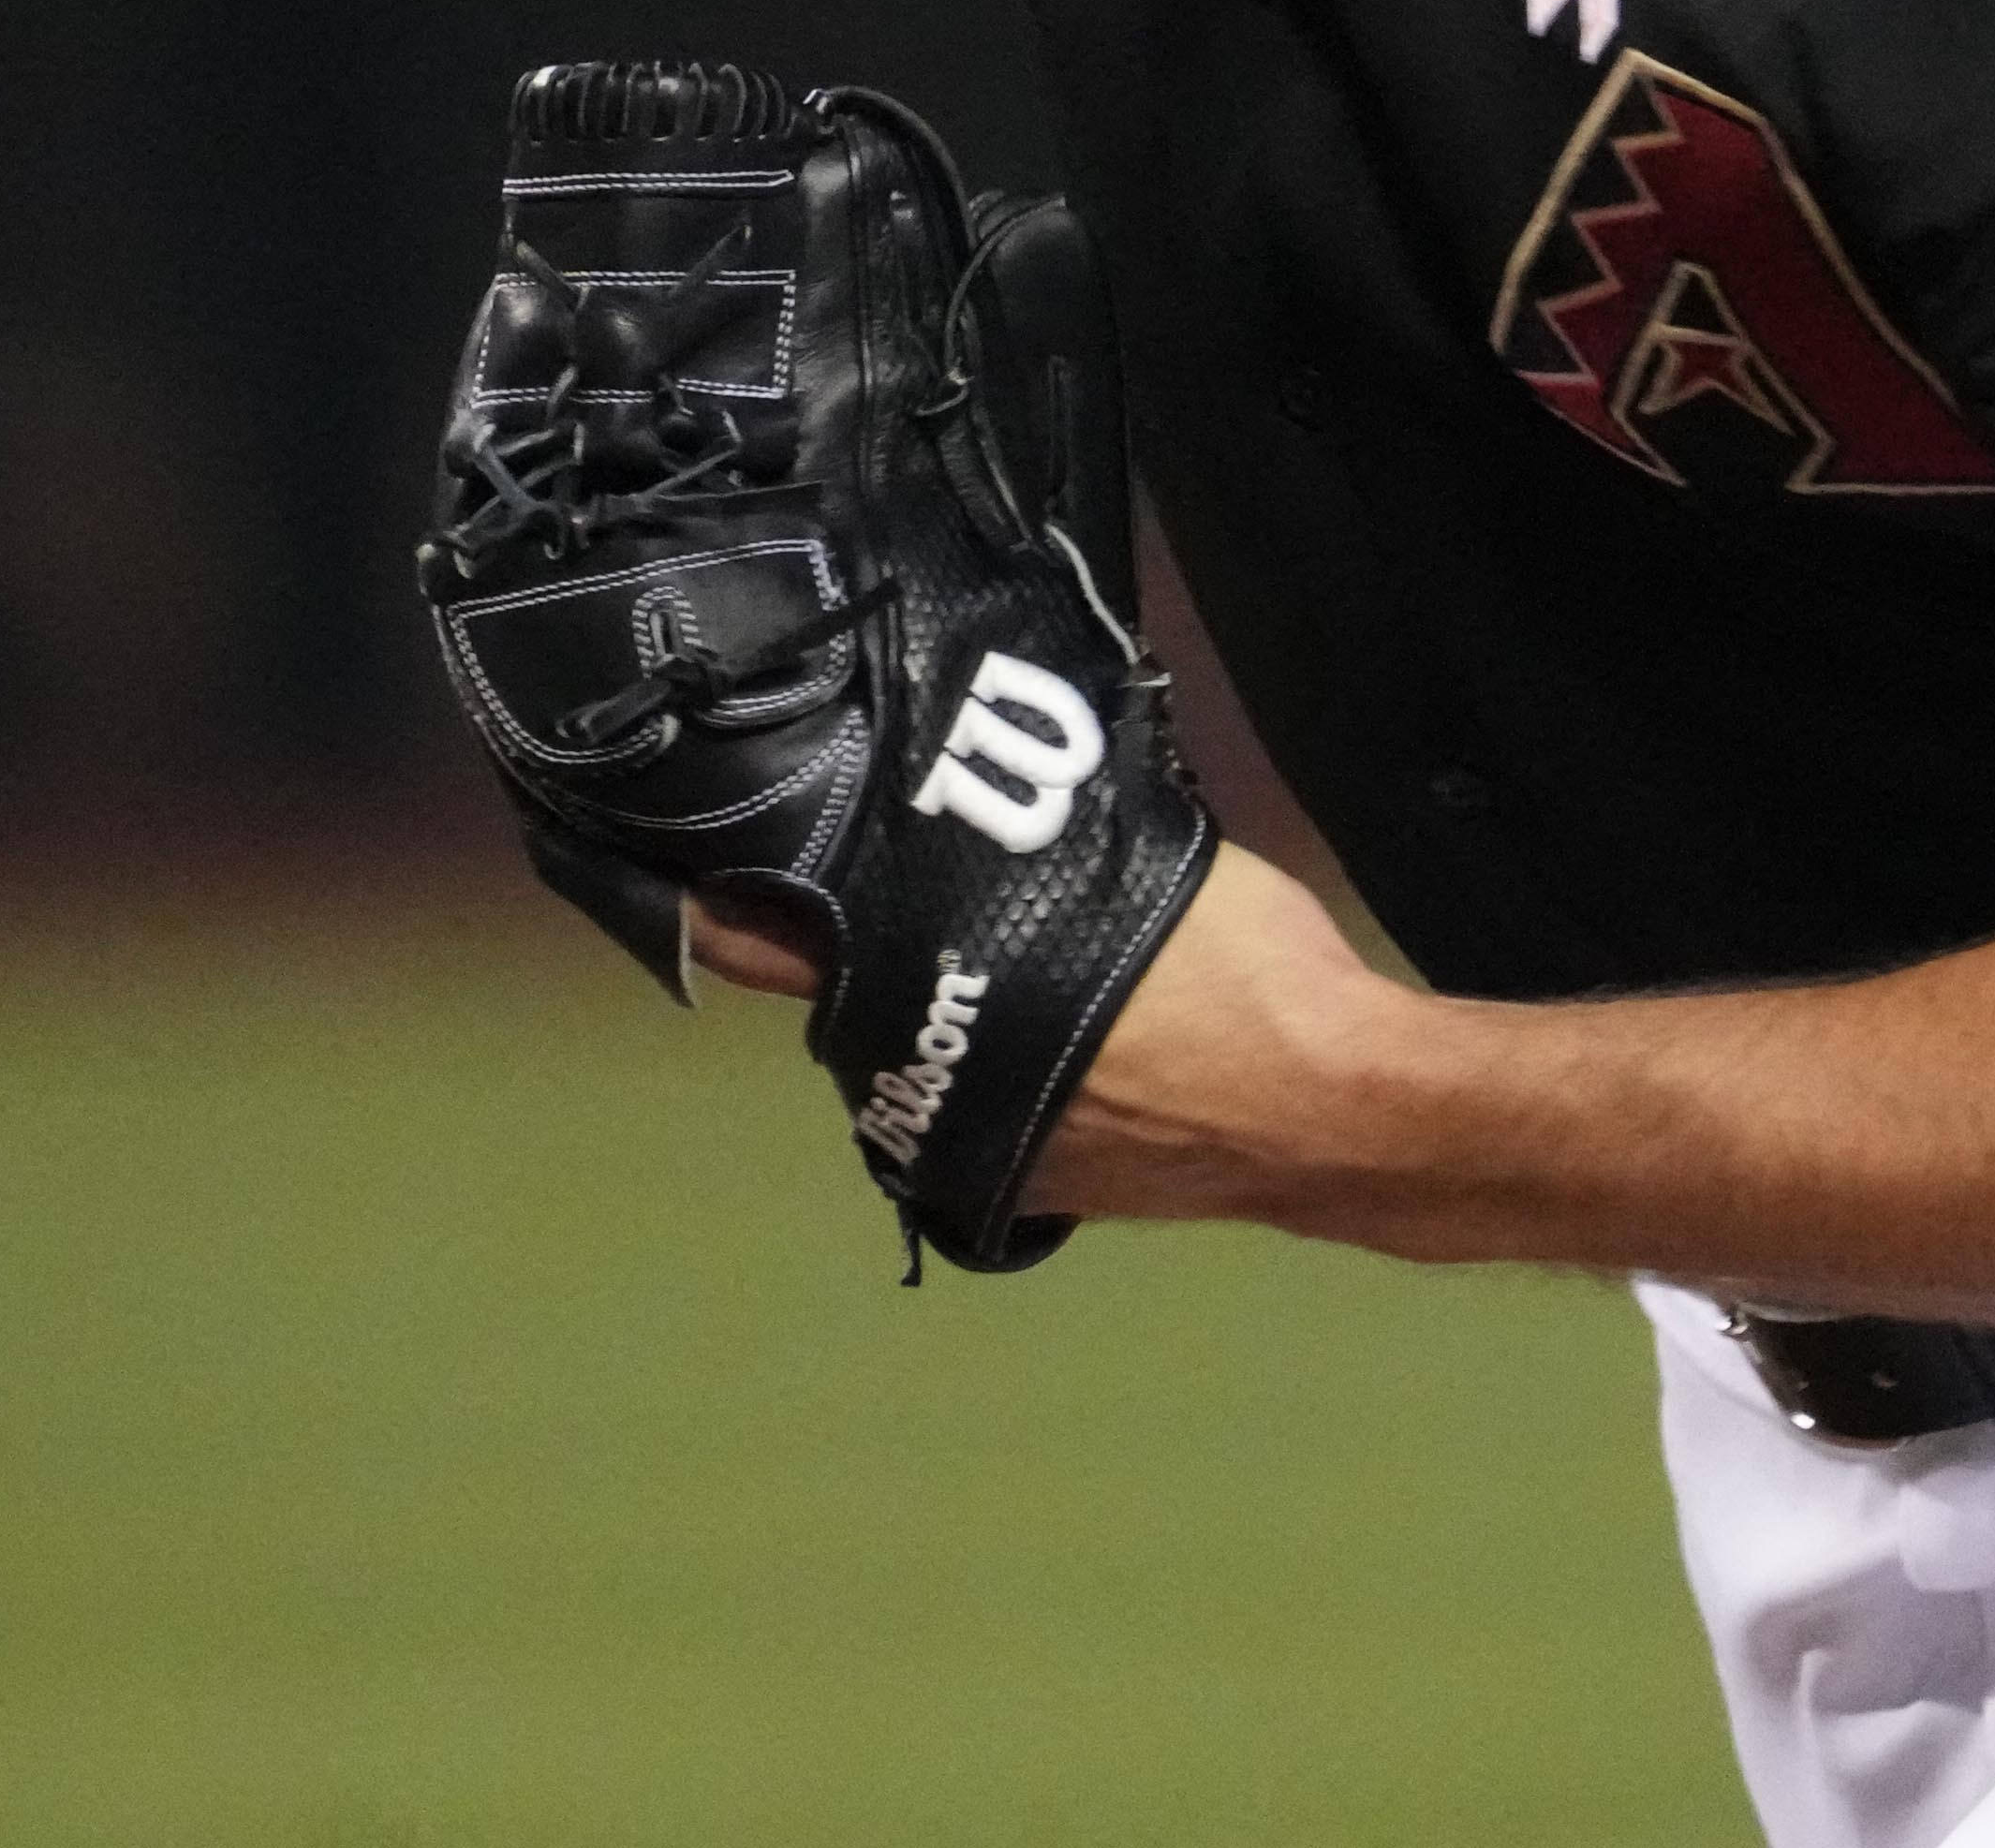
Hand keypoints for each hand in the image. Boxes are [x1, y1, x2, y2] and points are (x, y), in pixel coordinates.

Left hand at [683, 837, 1416, 1228]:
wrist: (1329, 1108)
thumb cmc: (1243, 968)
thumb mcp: (1125, 863)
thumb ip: (1033, 849)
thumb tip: (1005, 801)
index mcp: (930, 991)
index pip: (772, 945)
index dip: (717, 912)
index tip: (665, 877)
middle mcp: (924, 1085)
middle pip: (858, 1005)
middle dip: (880, 961)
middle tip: (943, 899)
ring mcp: (973, 1153)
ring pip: (922, 1063)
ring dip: (949, 1022)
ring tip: (1033, 977)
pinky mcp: (1029, 1194)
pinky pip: (986, 1114)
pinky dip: (1009, 1078)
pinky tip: (1084, 1047)